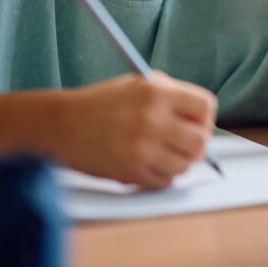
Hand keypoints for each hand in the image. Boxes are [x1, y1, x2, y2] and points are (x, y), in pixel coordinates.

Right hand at [60, 71, 216, 188]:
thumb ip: (171, 96)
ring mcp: (141, 149)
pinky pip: (165, 181)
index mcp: (156, 92)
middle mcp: (151, 120)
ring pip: (185, 165)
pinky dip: (161, 176)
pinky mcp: (131, 172)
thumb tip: (203, 118)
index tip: (196, 122)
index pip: (205, 107)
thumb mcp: (137, 84)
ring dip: (178, 162)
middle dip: (196, 144)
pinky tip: (147, 163)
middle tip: (183, 143)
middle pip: (201, 141)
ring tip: (161, 152)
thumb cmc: (101, 103)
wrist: (61, 124)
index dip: (204, 116)